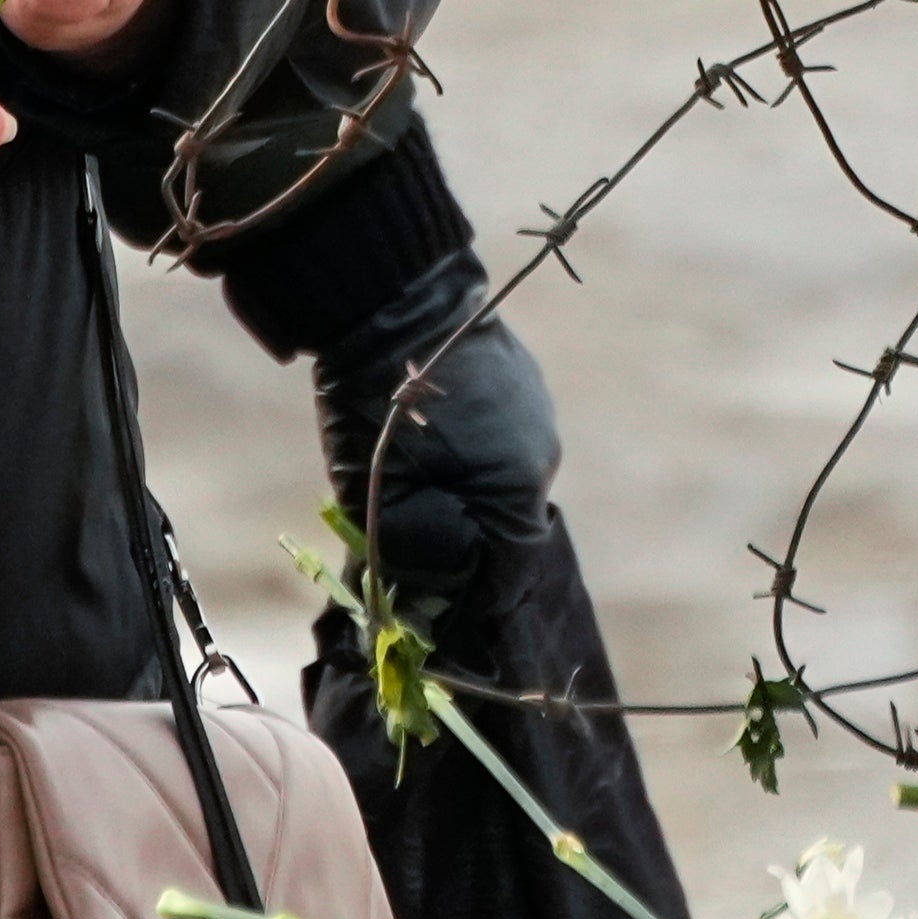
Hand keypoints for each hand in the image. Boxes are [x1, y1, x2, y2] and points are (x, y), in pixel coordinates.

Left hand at [316, 261, 564, 598]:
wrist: (389, 301)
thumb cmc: (376, 404)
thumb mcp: (378, 491)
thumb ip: (409, 549)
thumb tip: (426, 588)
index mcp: (515, 486)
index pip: (510, 572)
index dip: (478, 603)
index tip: (447, 617)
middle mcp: (540, 453)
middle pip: (508, 525)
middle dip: (469, 544)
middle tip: (420, 550)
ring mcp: (537, 413)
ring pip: (507, 478)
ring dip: (473, 493)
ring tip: (425, 487)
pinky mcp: (524, 382)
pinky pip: (505, 438)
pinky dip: (477, 453)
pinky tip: (438, 442)